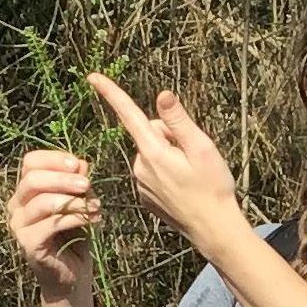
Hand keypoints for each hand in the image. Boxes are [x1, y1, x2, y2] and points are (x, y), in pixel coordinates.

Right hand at [7, 149, 101, 298]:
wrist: (72, 276)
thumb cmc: (75, 238)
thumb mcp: (80, 205)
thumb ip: (78, 184)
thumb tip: (82, 163)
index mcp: (26, 192)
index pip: (30, 163)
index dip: (53, 159)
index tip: (78, 164)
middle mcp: (16, 206)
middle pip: (32, 179)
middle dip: (63, 179)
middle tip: (88, 184)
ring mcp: (19, 226)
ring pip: (42, 202)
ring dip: (73, 201)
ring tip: (96, 206)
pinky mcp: (28, 244)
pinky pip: (50, 224)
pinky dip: (74, 219)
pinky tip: (92, 220)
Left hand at [87, 75, 239, 253]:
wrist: (214, 229)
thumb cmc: (213, 187)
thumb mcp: (202, 148)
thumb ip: (179, 121)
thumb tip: (161, 95)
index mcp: (154, 152)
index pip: (128, 115)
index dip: (111, 93)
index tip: (93, 77)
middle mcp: (141, 167)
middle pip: (149, 133)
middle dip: (168, 136)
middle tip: (192, 156)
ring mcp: (141, 184)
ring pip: (151, 154)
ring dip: (168, 156)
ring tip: (190, 175)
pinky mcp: (145, 198)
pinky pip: (152, 173)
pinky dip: (165, 174)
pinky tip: (182, 189)